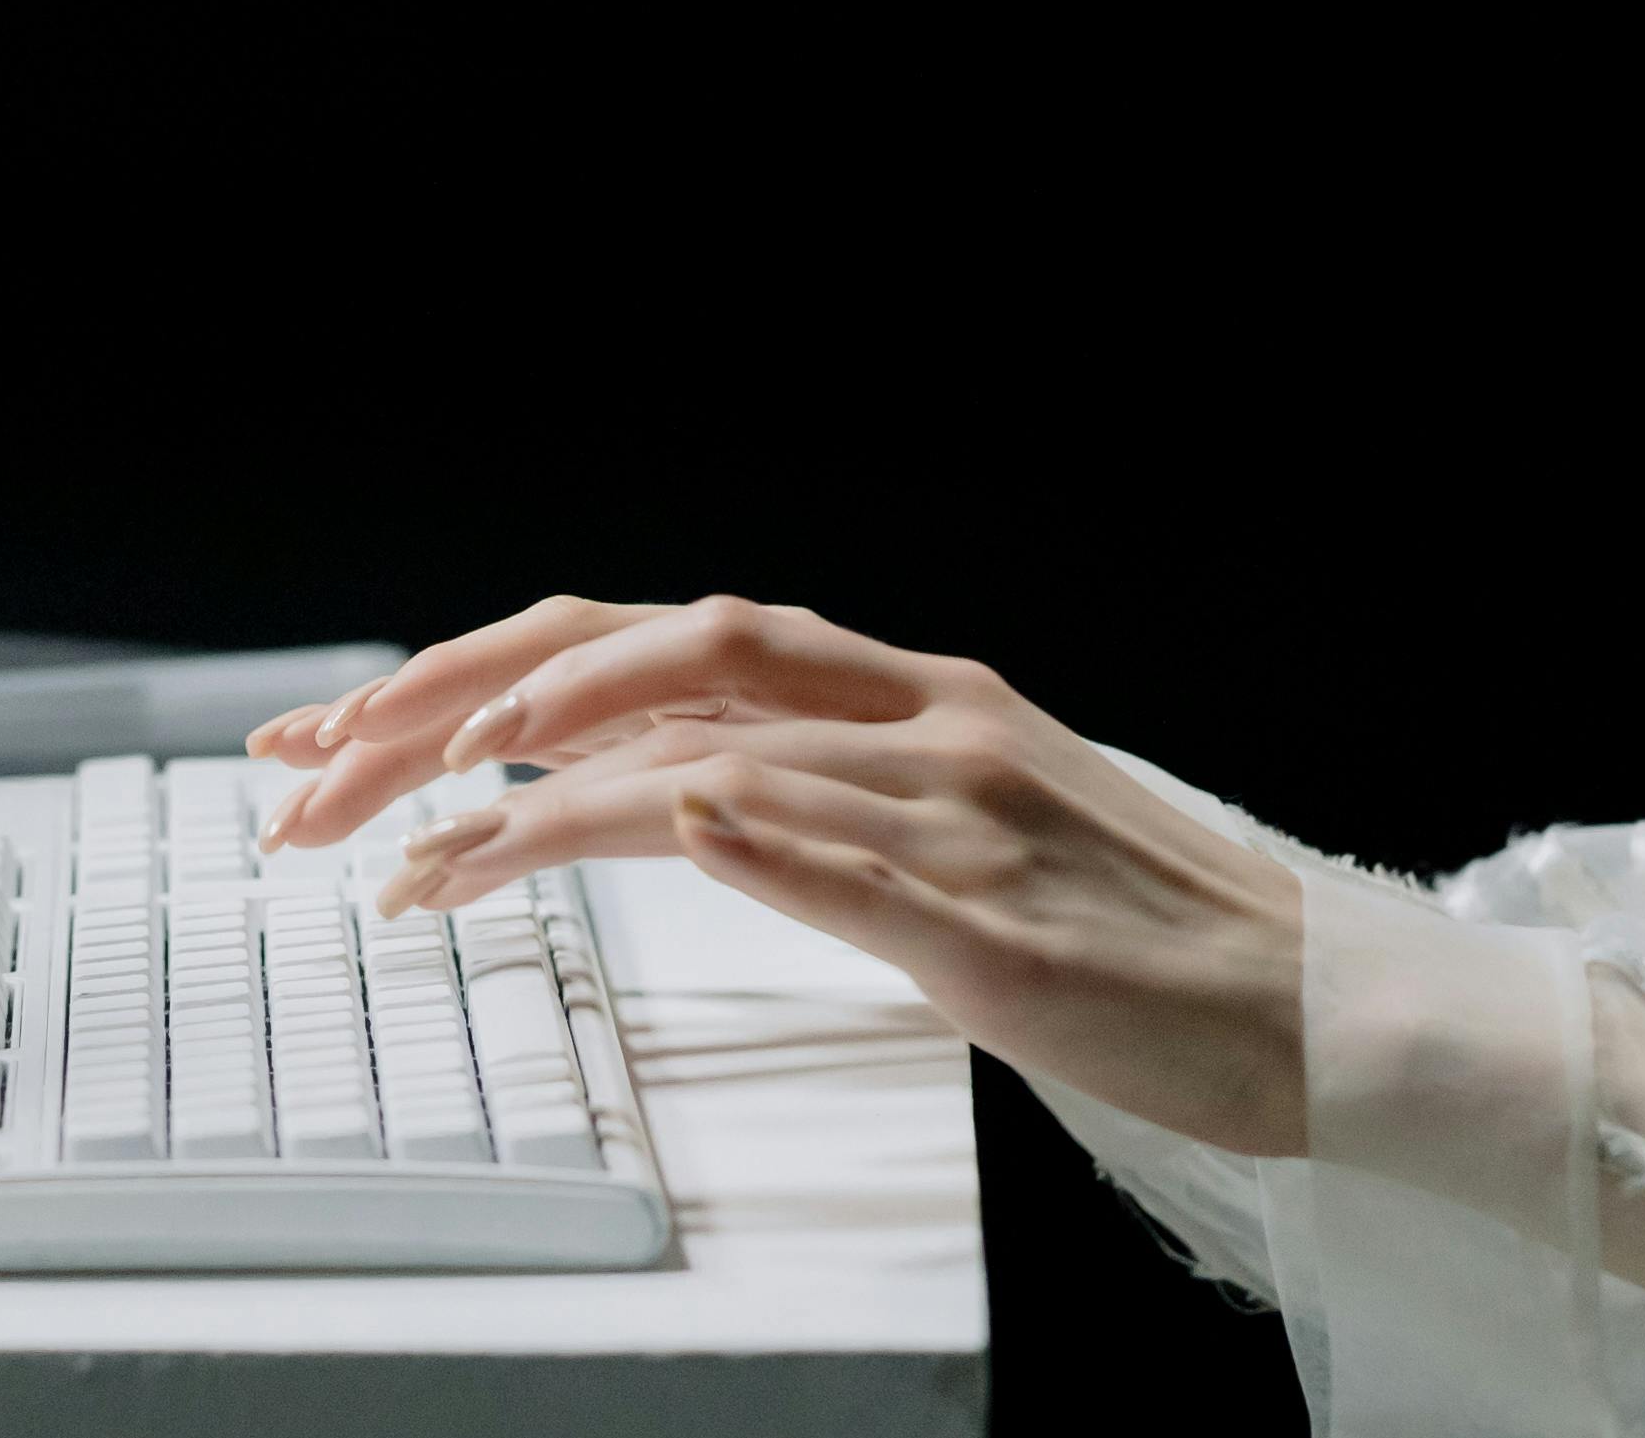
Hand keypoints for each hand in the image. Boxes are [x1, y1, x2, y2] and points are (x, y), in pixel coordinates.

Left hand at [248, 594, 1305, 1155]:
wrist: (1317, 1006)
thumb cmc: (1135, 930)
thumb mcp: (960, 822)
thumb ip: (818, 790)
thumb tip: (654, 797)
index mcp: (903, 690)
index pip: (653, 637)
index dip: (492, 667)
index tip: (356, 729)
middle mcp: (917, 719)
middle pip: (650, 656)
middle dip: (467, 704)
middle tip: (327, 778)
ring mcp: (954, 811)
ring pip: (709, 754)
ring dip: (535, 804)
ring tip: (413, 860)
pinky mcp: (991, 921)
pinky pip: (841, 857)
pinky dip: (735, 835)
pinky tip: (639, 830)